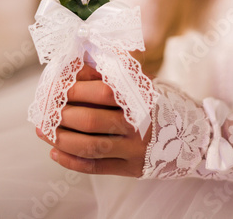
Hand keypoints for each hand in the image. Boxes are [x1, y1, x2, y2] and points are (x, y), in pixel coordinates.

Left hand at [36, 64, 151, 176]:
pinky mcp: (131, 167)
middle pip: (92, 120)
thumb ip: (109, 72)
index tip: (56, 86)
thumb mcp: (138, 82)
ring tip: (43, 131)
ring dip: (62, 139)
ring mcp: (134, 147)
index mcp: (138, 96)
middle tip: (45, 109)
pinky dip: (72, 161)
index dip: (75, 89)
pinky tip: (55, 152)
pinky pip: (96, 167)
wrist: (188, 134)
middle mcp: (137, 122)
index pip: (101, 91)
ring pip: (91, 146)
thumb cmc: (151, 102)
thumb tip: (74, 65)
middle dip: (63, 114)